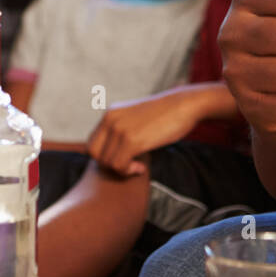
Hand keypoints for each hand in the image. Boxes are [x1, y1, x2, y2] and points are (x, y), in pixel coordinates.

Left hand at [87, 89, 206, 175]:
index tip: (123, 158)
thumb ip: (122, 129)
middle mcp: (110, 119)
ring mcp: (120, 129)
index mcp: (110, 114)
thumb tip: (112, 152)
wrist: (184, 105)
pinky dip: (129, 171)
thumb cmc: (166, 114)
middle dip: (109, 164)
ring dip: (122, 170)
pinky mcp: (131, 140)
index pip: (92, 143)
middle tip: (128, 165)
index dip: (104, 156)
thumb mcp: (136, 117)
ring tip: (138, 165)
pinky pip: (119, 165)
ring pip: (106, 162)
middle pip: (94, 153)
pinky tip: (142, 167)